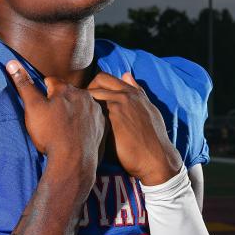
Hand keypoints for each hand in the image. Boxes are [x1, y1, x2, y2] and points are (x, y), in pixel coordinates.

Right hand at [5, 60, 104, 172]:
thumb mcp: (32, 108)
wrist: (73, 161)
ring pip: (82, 104)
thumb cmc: (50, 134)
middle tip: (52, 118)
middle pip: (68, 93)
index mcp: (66, 89)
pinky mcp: (103, 125)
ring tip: (65, 127)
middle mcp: (84, 95)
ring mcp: (96, 110)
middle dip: (61, 100)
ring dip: (75, 111)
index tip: (41, 106)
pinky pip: (92, 119)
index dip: (43, 93)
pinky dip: (86, 123)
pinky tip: (78, 134)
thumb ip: (23, 84)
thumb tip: (12, 62)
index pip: (51, 82)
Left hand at [87, 71, 182, 185]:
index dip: (93, 86)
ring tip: (78, 119)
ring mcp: (117, 105)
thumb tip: (126, 75)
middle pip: (96, 82)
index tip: (89, 100)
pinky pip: (91, 111)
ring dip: (82, 104)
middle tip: (81, 108)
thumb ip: (137, 92)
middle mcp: (125, 95)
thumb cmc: (153, 139)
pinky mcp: (111, 119)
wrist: (156, 160)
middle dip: (85, 92)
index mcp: (132, 93)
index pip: (104, 77)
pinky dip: (84, 117)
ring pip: (91, 95)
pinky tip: (81, 128)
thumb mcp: (149, 109)